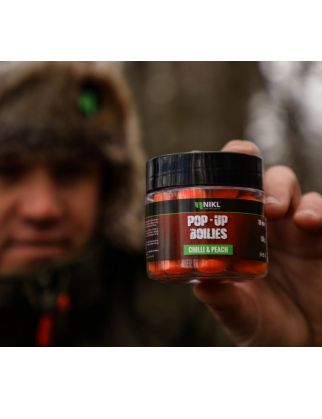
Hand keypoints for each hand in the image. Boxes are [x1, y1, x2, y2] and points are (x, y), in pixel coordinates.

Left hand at [194, 140, 321, 345]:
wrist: (302, 345)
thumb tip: (201, 282)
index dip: (216, 173)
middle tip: (249, 188)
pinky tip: (307, 222)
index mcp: (235, 234)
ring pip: (289, 185)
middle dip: (252, 170)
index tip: (202, 165)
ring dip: (282, 188)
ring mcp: (294, 229)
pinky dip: (317, 209)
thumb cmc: (263, 326)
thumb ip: (221, 299)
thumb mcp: (237, 313)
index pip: (225, 193)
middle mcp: (263, 224)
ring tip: (278, 210)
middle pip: (256, 178)